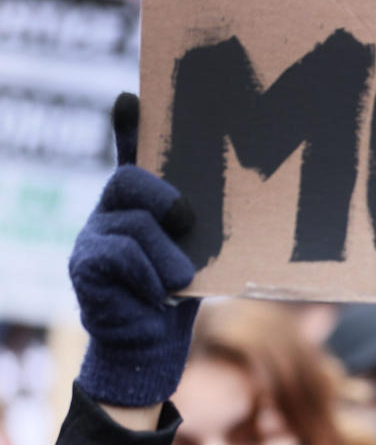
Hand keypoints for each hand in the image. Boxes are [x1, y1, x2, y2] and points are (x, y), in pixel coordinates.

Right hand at [70, 93, 199, 407]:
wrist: (151, 345)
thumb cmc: (179, 293)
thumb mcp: (198, 252)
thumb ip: (200, 225)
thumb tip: (223, 202)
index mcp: (140, 204)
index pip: (130, 155)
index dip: (129, 126)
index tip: (133, 99)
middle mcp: (110, 212)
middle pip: (129, 181)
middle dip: (163, 197)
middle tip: (187, 218)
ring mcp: (92, 237)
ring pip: (134, 226)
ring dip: (168, 257)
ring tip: (180, 280)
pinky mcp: (84, 266)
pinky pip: (122, 257)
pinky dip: (149, 278)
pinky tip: (156, 296)